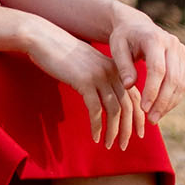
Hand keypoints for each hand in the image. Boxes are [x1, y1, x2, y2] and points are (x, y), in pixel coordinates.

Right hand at [20, 15, 145, 149]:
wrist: (45, 39)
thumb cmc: (64, 55)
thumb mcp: (89, 66)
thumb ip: (101, 79)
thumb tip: (108, 101)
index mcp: (116, 68)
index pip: (135, 96)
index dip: (139, 117)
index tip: (139, 133)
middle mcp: (112, 72)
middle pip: (128, 105)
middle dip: (128, 128)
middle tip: (124, 146)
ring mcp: (99, 76)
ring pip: (114, 110)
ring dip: (113, 131)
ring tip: (108, 145)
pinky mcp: (85, 82)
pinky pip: (96, 110)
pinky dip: (97, 126)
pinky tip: (94, 137)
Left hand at [105, 0, 184, 125]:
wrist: (137, 25)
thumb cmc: (124, 37)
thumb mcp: (117, 48)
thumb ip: (123, 66)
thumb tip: (130, 86)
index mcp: (154, 38)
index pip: (158, 68)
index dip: (152, 90)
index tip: (143, 108)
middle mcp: (172, 43)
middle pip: (173, 78)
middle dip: (162, 101)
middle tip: (150, 119)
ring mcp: (181, 51)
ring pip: (181, 83)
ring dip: (169, 103)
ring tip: (155, 118)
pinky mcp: (184, 59)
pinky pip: (183, 83)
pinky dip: (174, 98)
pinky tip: (161, 109)